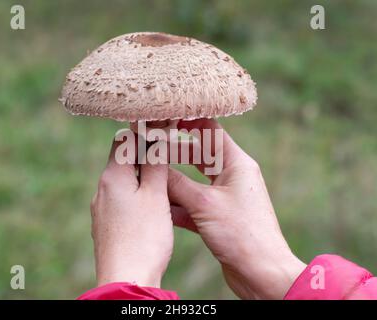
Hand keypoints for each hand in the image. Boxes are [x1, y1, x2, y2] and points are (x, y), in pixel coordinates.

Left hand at [90, 138, 172, 287]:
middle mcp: (101, 190)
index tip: (163, 129)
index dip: (143, 131)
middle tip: (168, 153)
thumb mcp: (155, 195)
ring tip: (164, 179)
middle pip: (122, 159)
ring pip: (123, 181)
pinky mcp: (106, 224)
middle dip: (144, 153)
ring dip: (142, 175)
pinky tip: (152, 205)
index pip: (124, 139)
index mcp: (112, 177)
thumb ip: (155, 164)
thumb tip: (156, 138)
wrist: (126, 279)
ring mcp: (102, 208)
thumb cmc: (144, 237)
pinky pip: (121, 200)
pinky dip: (137, 194)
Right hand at [168, 119, 305, 298]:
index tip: (166, 119)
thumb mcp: (204, 203)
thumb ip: (177, 184)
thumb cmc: (241, 234)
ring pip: (194, 180)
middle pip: (199, 155)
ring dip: (174, 181)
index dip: (189, 121)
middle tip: (150, 150)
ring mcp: (225, 197)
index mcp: (236, 164)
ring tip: (150, 177)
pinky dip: (179, 204)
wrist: (261, 272)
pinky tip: (161, 207)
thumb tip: (155, 168)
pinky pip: (194, 203)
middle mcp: (232, 176)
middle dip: (174, 153)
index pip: (211, 131)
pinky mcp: (219, 216)